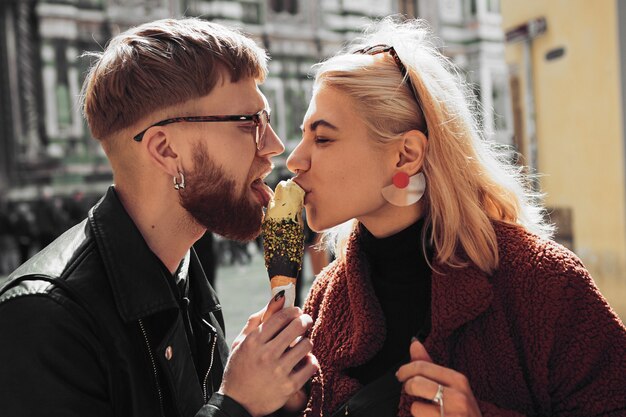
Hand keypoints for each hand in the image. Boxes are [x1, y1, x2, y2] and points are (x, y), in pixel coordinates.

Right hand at [219, 295, 318, 416]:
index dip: (293, 311)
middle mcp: (267, 354)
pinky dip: (311, 361)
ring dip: (306, 342)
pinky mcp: (290, 386)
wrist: (237, 403)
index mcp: (254, 341)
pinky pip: (311, 366)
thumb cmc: (239, 368)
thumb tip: (277, 298)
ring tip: (302, 344)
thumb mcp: (242, 342)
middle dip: (304, 321)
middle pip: (297, 327)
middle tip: (305, 322)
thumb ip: (258, 319)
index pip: (281, 317)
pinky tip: (305, 361)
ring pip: (306, 345)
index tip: (297, 312)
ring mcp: (279, 371)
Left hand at [396, 339, 481, 416]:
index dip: (406, 370)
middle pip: (415, 383)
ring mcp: (453, 414)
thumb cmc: (464, 412)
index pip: (422, 366)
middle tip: (411, 391)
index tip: (401, 374)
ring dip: (418, 410)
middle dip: (408, 388)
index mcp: (458, 380)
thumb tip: (414, 343)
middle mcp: (458, 397)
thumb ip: (431, 365)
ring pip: (416, 407)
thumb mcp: (453, 387)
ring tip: (429, 412)